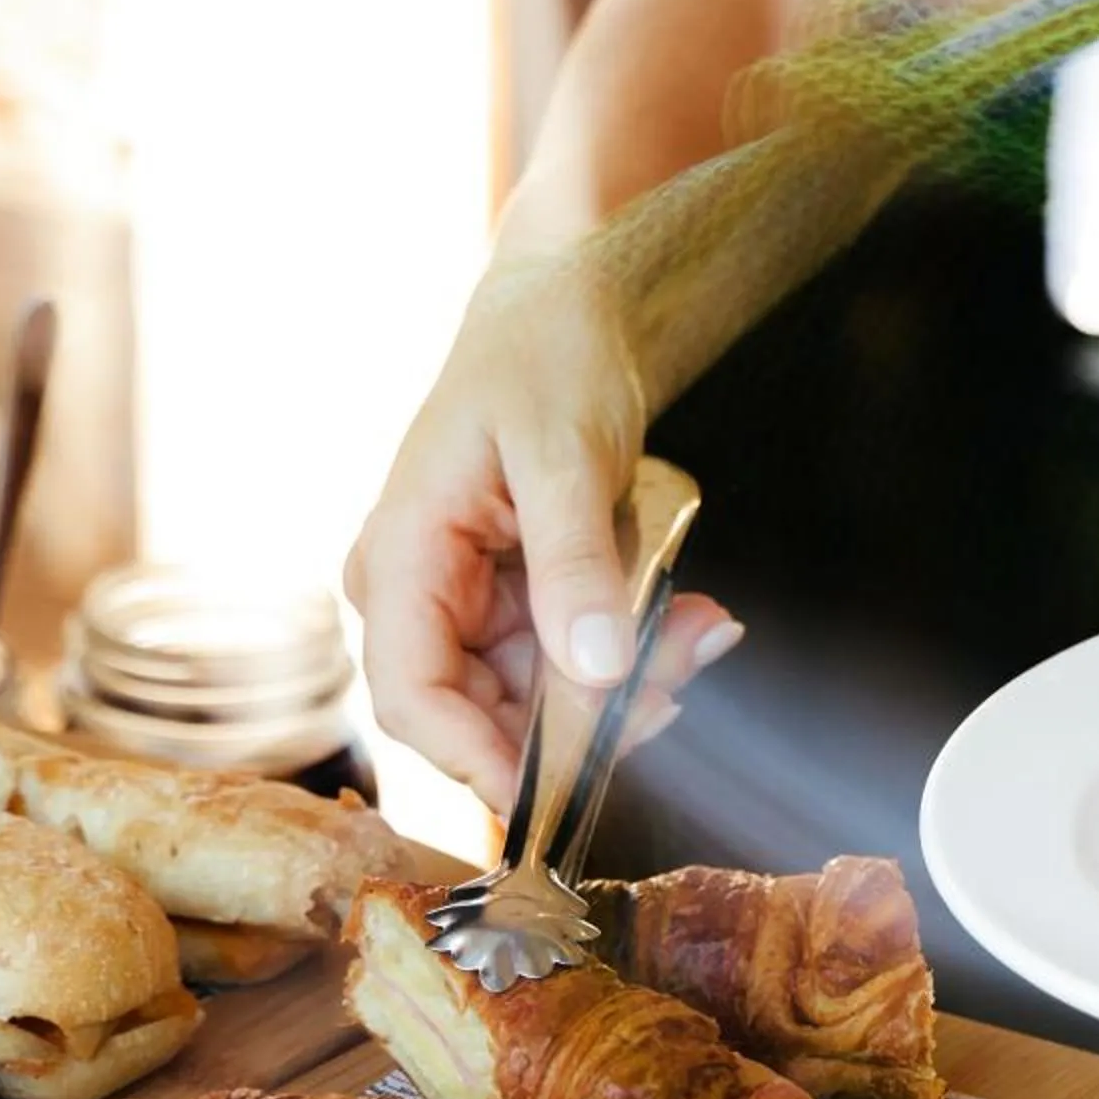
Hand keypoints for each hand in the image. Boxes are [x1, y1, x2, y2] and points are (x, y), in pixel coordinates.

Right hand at [345, 250, 741, 814]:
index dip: (478, 760)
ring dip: (625, 684)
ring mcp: (466, 602)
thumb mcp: (566, 455)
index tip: (561, 794)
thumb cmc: (545, 355)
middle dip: (585, 719)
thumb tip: (597, 672)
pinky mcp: (514, 602)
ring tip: (698, 632)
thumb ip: (575, 564)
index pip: (412, 698)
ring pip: (538, 696)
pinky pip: (568, 660)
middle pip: (484, 711)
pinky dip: (630, 652)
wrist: (562, 305)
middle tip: (680, 679)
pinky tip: (685, 622)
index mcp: (401, 557)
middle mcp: (418, 592)